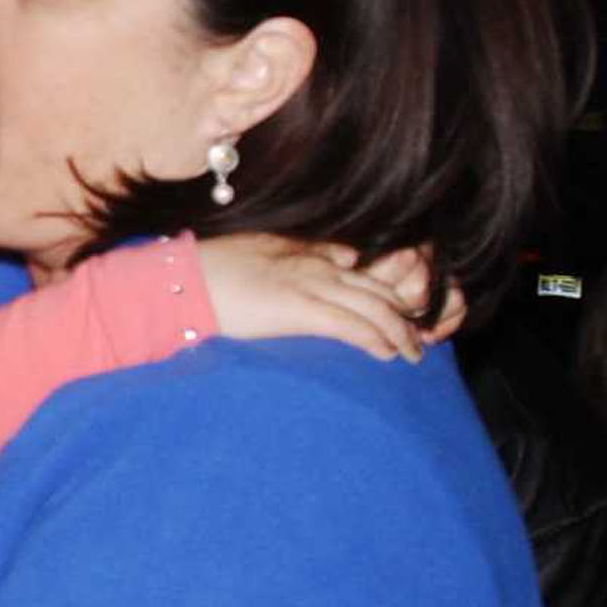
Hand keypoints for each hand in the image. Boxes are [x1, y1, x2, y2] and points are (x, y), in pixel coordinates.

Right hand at [200, 236, 462, 364]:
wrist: (187, 280)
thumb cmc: (215, 271)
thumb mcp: (265, 254)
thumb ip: (303, 257)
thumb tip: (340, 261)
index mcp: (309, 253)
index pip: (362, 271)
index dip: (388, 293)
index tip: (403, 313)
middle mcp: (318, 265)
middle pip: (377, 288)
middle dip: (404, 314)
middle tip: (419, 338)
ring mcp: (311, 285)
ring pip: (372, 307)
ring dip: (398, 332)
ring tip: (412, 353)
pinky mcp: (300, 309)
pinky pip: (350, 325)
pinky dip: (375, 339)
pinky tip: (388, 353)